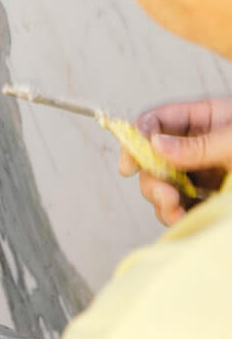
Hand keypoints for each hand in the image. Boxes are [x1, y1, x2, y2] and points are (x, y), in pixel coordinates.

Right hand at [119, 97, 231, 225]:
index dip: (138, 137)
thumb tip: (156, 145)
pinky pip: (178, 206)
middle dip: (151, 177)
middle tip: (164, 193)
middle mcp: (197, 145)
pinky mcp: (206, 198)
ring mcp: (201, 173)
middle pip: (152, 157)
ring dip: (159, 199)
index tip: (131, 162)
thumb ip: (199, 145)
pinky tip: (182, 219)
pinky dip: (173, 215)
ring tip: (174, 210)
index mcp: (206, 119)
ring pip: (160, 184)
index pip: (159, 120)